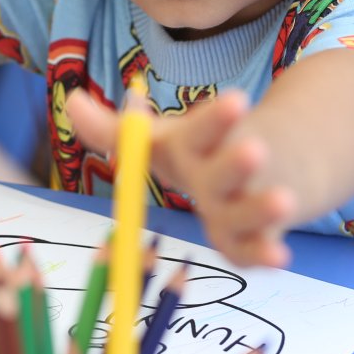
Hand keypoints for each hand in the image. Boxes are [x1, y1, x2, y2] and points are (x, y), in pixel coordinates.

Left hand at [66, 88, 295, 267]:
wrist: (273, 159)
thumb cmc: (201, 152)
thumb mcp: (160, 138)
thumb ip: (114, 129)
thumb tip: (70, 102)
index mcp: (197, 146)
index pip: (205, 129)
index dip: (216, 118)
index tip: (236, 98)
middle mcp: (223, 173)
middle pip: (228, 170)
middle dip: (239, 162)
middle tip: (254, 150)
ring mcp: (245, 203)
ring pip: (251, 208)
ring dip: (263, 206)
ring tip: (283, 201)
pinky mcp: (259, 234)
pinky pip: (258, 246)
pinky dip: (267, 251)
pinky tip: (279, 255)